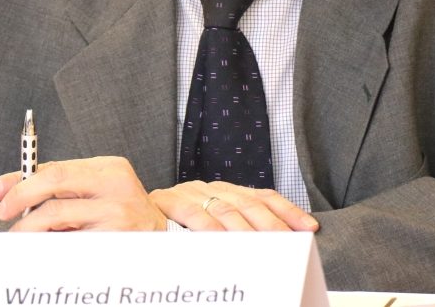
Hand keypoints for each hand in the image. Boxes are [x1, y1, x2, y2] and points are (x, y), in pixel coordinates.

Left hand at [0, 156, 167, 231]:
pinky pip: (68, 243)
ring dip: (30, 227)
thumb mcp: (95, 189)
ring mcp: (117, 215)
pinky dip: (49, 245)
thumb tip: (3, 188)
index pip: (56, 167)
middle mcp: (116, 187)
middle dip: (21, 197)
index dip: (21, 180)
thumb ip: (58, 184)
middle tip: (4, 214)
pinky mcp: (114, 241)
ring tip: (23, 235)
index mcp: (110, 168)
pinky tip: (46, 246)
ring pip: (56, 216)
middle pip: (55, 182)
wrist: (160, 237)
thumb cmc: (119, 211)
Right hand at [150, 180, 318, 231]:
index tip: (309, 227)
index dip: (287, 210)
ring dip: (247, 230)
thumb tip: (277, 242)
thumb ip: (234, 229)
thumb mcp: (209, 226)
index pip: (262, 196)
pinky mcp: (166, 201)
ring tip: (265, 247)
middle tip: (289, 243)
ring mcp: (187, 192)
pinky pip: (192, 214)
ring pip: (225, 208)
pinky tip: (223, 241)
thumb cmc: (173, 228)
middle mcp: (208, 187)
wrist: (125, 213)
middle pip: (248, 203)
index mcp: (222, 190)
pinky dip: (210, 229)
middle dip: (272, 224)